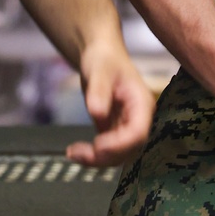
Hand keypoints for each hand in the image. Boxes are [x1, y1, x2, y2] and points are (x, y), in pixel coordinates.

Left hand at [65, 42, 155, 167]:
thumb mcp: (99, 70)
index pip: (138, 132)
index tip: (97, 145)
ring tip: (72, 153)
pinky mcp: (115, 132)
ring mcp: (127, 127)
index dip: (119, 144)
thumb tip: (97, 114)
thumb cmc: (103, 59)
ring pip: (118, 155)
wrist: (101, 56)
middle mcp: (138, 119)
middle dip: (104, 156)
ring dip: (96, 160)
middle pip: (129, 149)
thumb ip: (99, 90)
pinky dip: (92, 156)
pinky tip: (75, 152)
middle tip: (78, 153)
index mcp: (142, 104)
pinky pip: (108, 151)